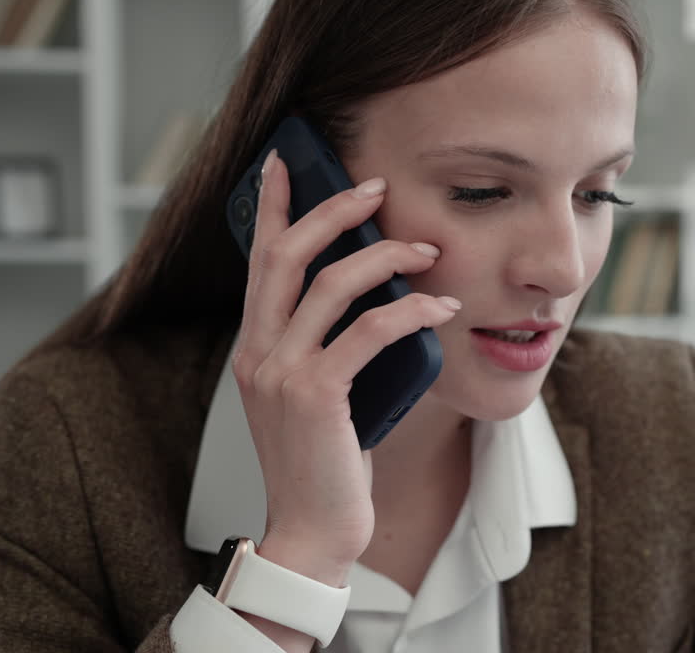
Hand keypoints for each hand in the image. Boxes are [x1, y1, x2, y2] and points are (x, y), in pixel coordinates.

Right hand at [230, 149, 460, 580]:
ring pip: (329, 285)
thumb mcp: (317, 395)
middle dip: (332, 211)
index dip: (269, 207)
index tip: (282, 161)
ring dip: (386, 257)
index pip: (258, 261)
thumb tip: (376, 299)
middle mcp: (258, 352)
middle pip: (286, 255)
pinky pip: (366, 332)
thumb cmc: (325, 463)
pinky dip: (409, 310)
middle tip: (375, 187)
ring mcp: (281, 373)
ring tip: (428, 249)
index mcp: (255, 346)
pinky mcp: (315, 396)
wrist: (314, 531)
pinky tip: (439, 306)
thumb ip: (327, 348)